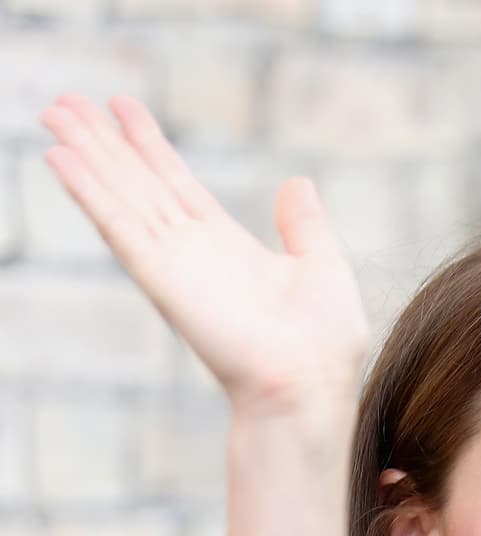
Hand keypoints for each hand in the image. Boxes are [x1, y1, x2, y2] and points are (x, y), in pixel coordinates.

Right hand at [39, 95, 368, 414]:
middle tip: (66, 100)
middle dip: (103, 142)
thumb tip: (297, 182)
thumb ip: (304, 225)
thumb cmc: (323, 345)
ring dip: (86, 154)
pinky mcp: (162, 278)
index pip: (177, 185)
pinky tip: (60, 158)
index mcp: (228, 248)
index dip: (149, 146)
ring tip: (54, 112)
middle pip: (138, 184)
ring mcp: (174, 264)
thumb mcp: (322, 266)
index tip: (122, 107)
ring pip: (120, 195)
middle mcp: (193, 253)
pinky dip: (89, 192)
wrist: (308, 386)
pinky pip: (118, 226)